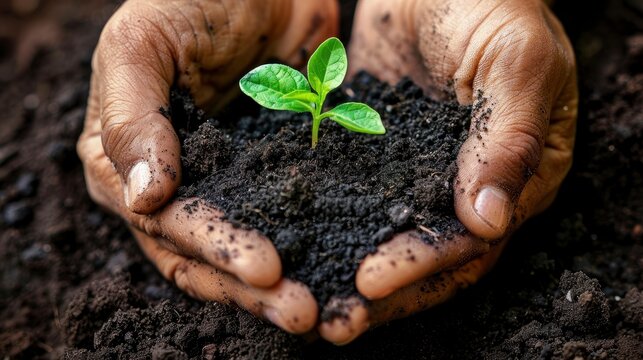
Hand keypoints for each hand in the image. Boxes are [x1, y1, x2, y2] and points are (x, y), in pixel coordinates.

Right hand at [77, 0, 338, 333]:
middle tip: (303, 311)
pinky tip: (338, 272)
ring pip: (246, 247)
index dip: (213, 248)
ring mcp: (224, 183)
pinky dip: (310, 246)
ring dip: (280, 285)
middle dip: (251, 287)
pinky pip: (288, 218)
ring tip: (322, 310)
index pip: (165, 224)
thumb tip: (142, 197)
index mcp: (122, 161)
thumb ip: (132, 117)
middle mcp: (173, 184)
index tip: (265, 268)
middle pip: (204, 255)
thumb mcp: (142, 43)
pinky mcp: (271, 175)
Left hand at [318, 0, 577, 342]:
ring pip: (387, 234)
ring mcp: (422, 171)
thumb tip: (489, 222)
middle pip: (427, 256)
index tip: (371, 281)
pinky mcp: (381, 153)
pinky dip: (329, 222)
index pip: (469, 239)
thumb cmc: (495, 4)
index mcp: (519, 175)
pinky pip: (355, 195)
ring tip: (306, 300)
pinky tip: (294, 243)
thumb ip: (509, 139)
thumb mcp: (516, 61)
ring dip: (350, 268)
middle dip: (382, 292)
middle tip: (333, 320)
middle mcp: (469, 185)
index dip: (421, 263)